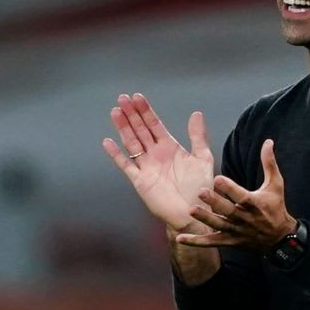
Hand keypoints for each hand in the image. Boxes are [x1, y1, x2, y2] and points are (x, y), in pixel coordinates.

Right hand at [103, 93, 213, 230]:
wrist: (193, 213)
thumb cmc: (200, 188)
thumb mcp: (202, 159)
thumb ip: (197, 137)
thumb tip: (196, 113)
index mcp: (170, 147)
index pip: (155, 125)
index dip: (146, 111)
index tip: (137, 97)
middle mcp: (156, 154)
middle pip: (140, 130)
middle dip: (132, 114)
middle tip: (123, 98)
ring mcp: (146, 166)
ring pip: (132, 143)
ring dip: (123, 128)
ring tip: (115, 112)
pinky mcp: (140, 181)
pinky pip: (126, 165)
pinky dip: (116, 154)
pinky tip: (108, 142)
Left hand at [176, 139, 296, 252]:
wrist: (279, 238)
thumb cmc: (276, 208)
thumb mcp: (276, 184)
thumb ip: (269, 163)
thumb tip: (268, 142)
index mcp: (254, 203)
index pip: (241, 195)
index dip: (230, 188)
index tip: (218, 178)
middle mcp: (244, 218)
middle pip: (227, 210)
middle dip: (214, 202)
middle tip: (200, 192)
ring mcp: (235, 231)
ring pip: (218, 225)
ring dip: (204, 219)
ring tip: (191, 211)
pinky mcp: (229, 241)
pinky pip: (211, 242)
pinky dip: (196, 242)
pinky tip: (180, 238)